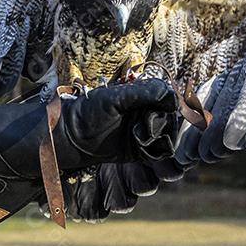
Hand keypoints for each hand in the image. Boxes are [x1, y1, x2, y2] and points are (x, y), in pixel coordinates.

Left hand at [54, 79, 178, 171]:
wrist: (73, 136)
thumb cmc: (90, 112)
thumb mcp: (116, 98)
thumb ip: (144, 93)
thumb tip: (173, 97)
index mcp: (143, 95)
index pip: (170, 101)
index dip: (165, 109)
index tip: (150, 115)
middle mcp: (148, 111)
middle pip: (171, 121)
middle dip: (156, 127)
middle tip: (136, 130)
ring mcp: (145, 131)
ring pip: (168, 138)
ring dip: (154, 140)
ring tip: (135, 137)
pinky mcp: (142, 149)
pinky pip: (160, 153)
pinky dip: (153, 152)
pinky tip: (138, 149)